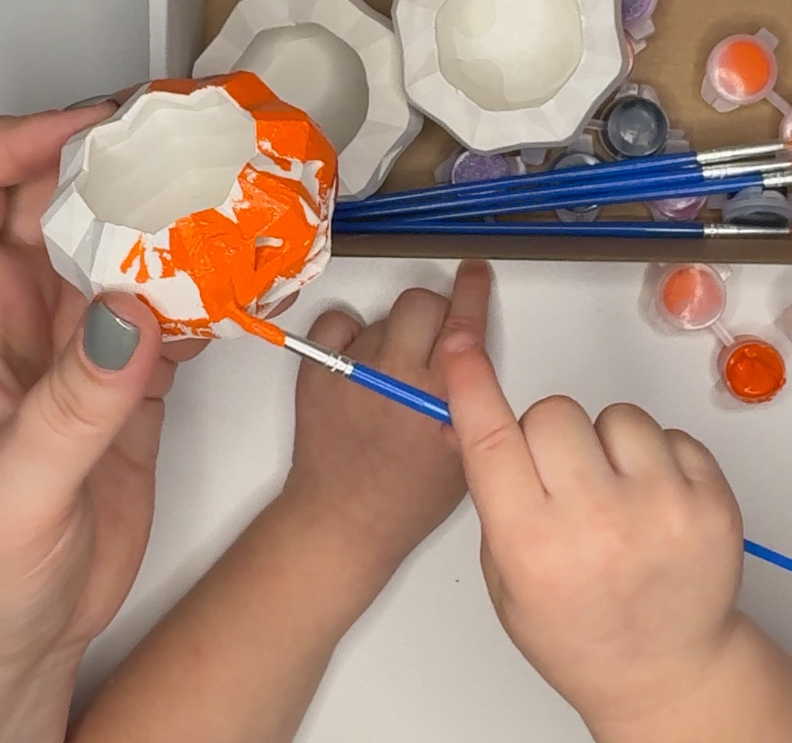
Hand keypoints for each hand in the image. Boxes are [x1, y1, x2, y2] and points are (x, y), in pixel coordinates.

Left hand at [0, 106, 202, 739]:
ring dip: (176, 226)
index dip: (17, 140)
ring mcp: (72, 349)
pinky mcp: (125, 385)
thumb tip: (128, 313)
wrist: (2, 643)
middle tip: (196, 158)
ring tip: (239, 212)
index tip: (99, 138)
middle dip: (120, 165)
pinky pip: (168, 311)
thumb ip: (71, 407)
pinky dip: (211, 294)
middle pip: (53, 198)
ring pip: (120, 250)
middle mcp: (11, 320)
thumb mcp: (9, 498)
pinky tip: (249, 294)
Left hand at [284, 260, 493, 575]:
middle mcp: (398, 373)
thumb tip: (471, 357)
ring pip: (382, 315)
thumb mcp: (465, 452)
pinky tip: (357, 361)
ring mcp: (353, 369)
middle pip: (422, 302)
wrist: (344, 519)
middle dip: (433, 313)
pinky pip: (336, 321)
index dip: (473, 289)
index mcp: (442, 394)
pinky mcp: (317, 372)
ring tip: (389, 373)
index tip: (474, 272)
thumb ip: (473, 398)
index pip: (464, 320)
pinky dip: (348, 332)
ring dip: (393, 332)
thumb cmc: (408, 497)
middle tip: (430, 342)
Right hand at [439, 329, 745, 729]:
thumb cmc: (579, 630)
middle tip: (563, 480)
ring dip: (608, 444)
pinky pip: (670, 435)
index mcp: (533, 546)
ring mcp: (662, 509)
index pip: (491, 439)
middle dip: (550, 437)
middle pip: (554, 412)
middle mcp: (598, 524)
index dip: (472, 385)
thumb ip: (495, 498)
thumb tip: (475, 418)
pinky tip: (651, 504)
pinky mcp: (711, 501)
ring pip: (617, 415)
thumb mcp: (507, 577)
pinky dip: (657, 459)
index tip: (462, 349)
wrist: (664, 670)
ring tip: (615, 496)